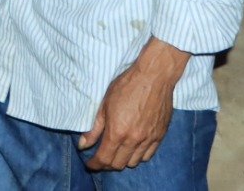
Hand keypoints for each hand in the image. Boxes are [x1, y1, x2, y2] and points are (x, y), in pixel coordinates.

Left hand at [80, 38, 188, 170]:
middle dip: (106, 164)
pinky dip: (138, 156)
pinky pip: (148, 156)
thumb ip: (94, 129)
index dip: (95, 165)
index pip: (104, 159)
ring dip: (122, 161)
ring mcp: (149, 139)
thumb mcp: (104, 105)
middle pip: (118, 164)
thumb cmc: (126, 86)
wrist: (154, 77)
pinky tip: (132, 148)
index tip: (90, 164)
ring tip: (116, 152)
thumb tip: (83, 145)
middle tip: (100, 157)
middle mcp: (134, 140)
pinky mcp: (160, 136)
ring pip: (134, 162)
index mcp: (117, 132)